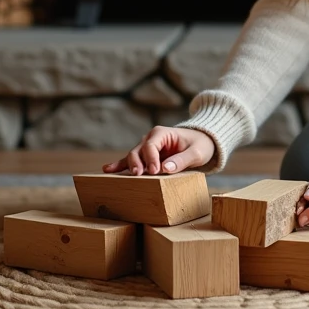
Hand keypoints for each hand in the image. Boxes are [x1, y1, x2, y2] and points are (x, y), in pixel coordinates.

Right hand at [101, 126, 215, 175]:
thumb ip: (182, 160)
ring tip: (112, 174)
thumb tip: (165, 169)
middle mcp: (150, 138)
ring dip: (126, 165)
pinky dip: (120, 165)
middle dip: (136, 163)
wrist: (201, 142)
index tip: (154, 171)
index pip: (151, 145)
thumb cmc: (200, 145)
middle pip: (138, 150)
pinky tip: (107, 170)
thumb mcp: (196, 152)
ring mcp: (146, 147)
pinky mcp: (146, 157)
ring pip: (132, 156)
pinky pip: (131, 161)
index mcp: (162, 133)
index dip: (151, 159)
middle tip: (139, 175)